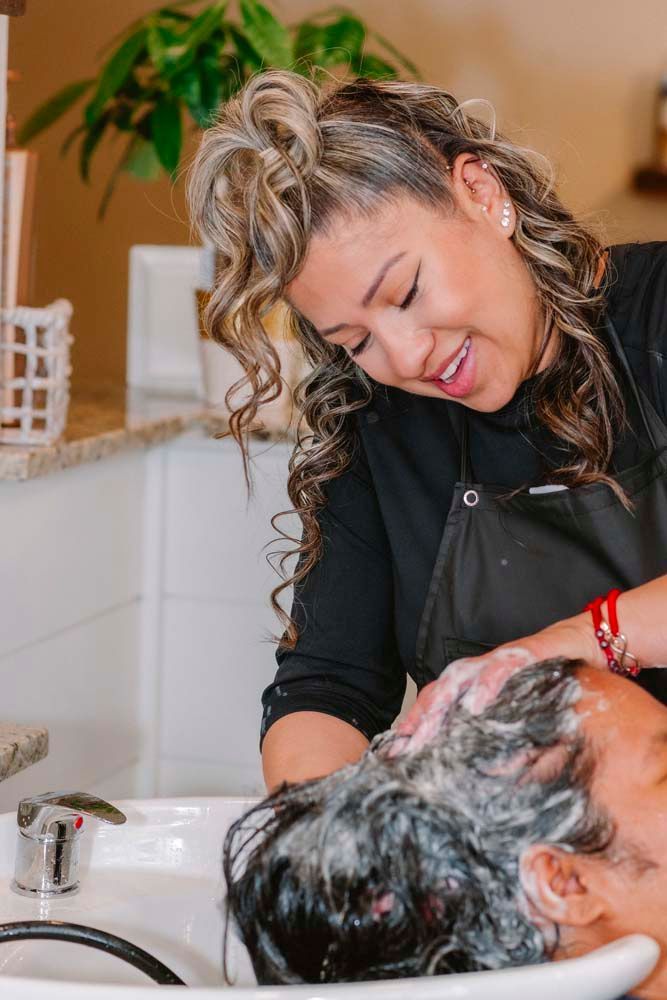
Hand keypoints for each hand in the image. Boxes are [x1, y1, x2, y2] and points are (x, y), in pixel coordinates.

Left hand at [389, 615, 602, 757]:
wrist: (585, 644)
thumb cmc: (552, 683)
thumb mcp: (526, 718)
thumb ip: (508, 744)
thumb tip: (491, 779)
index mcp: (476, 686)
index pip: (437, 704)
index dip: (415, 725)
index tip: (396, 751)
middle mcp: (481, 671)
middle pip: (440, 692)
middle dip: (420, 719)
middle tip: (404, 748)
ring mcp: (499, 661)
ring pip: (461, 677)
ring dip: (442, 703)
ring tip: (427, 730)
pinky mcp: (524, 654)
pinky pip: (502, 667)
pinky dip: (487, 683)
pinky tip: (477, 703)